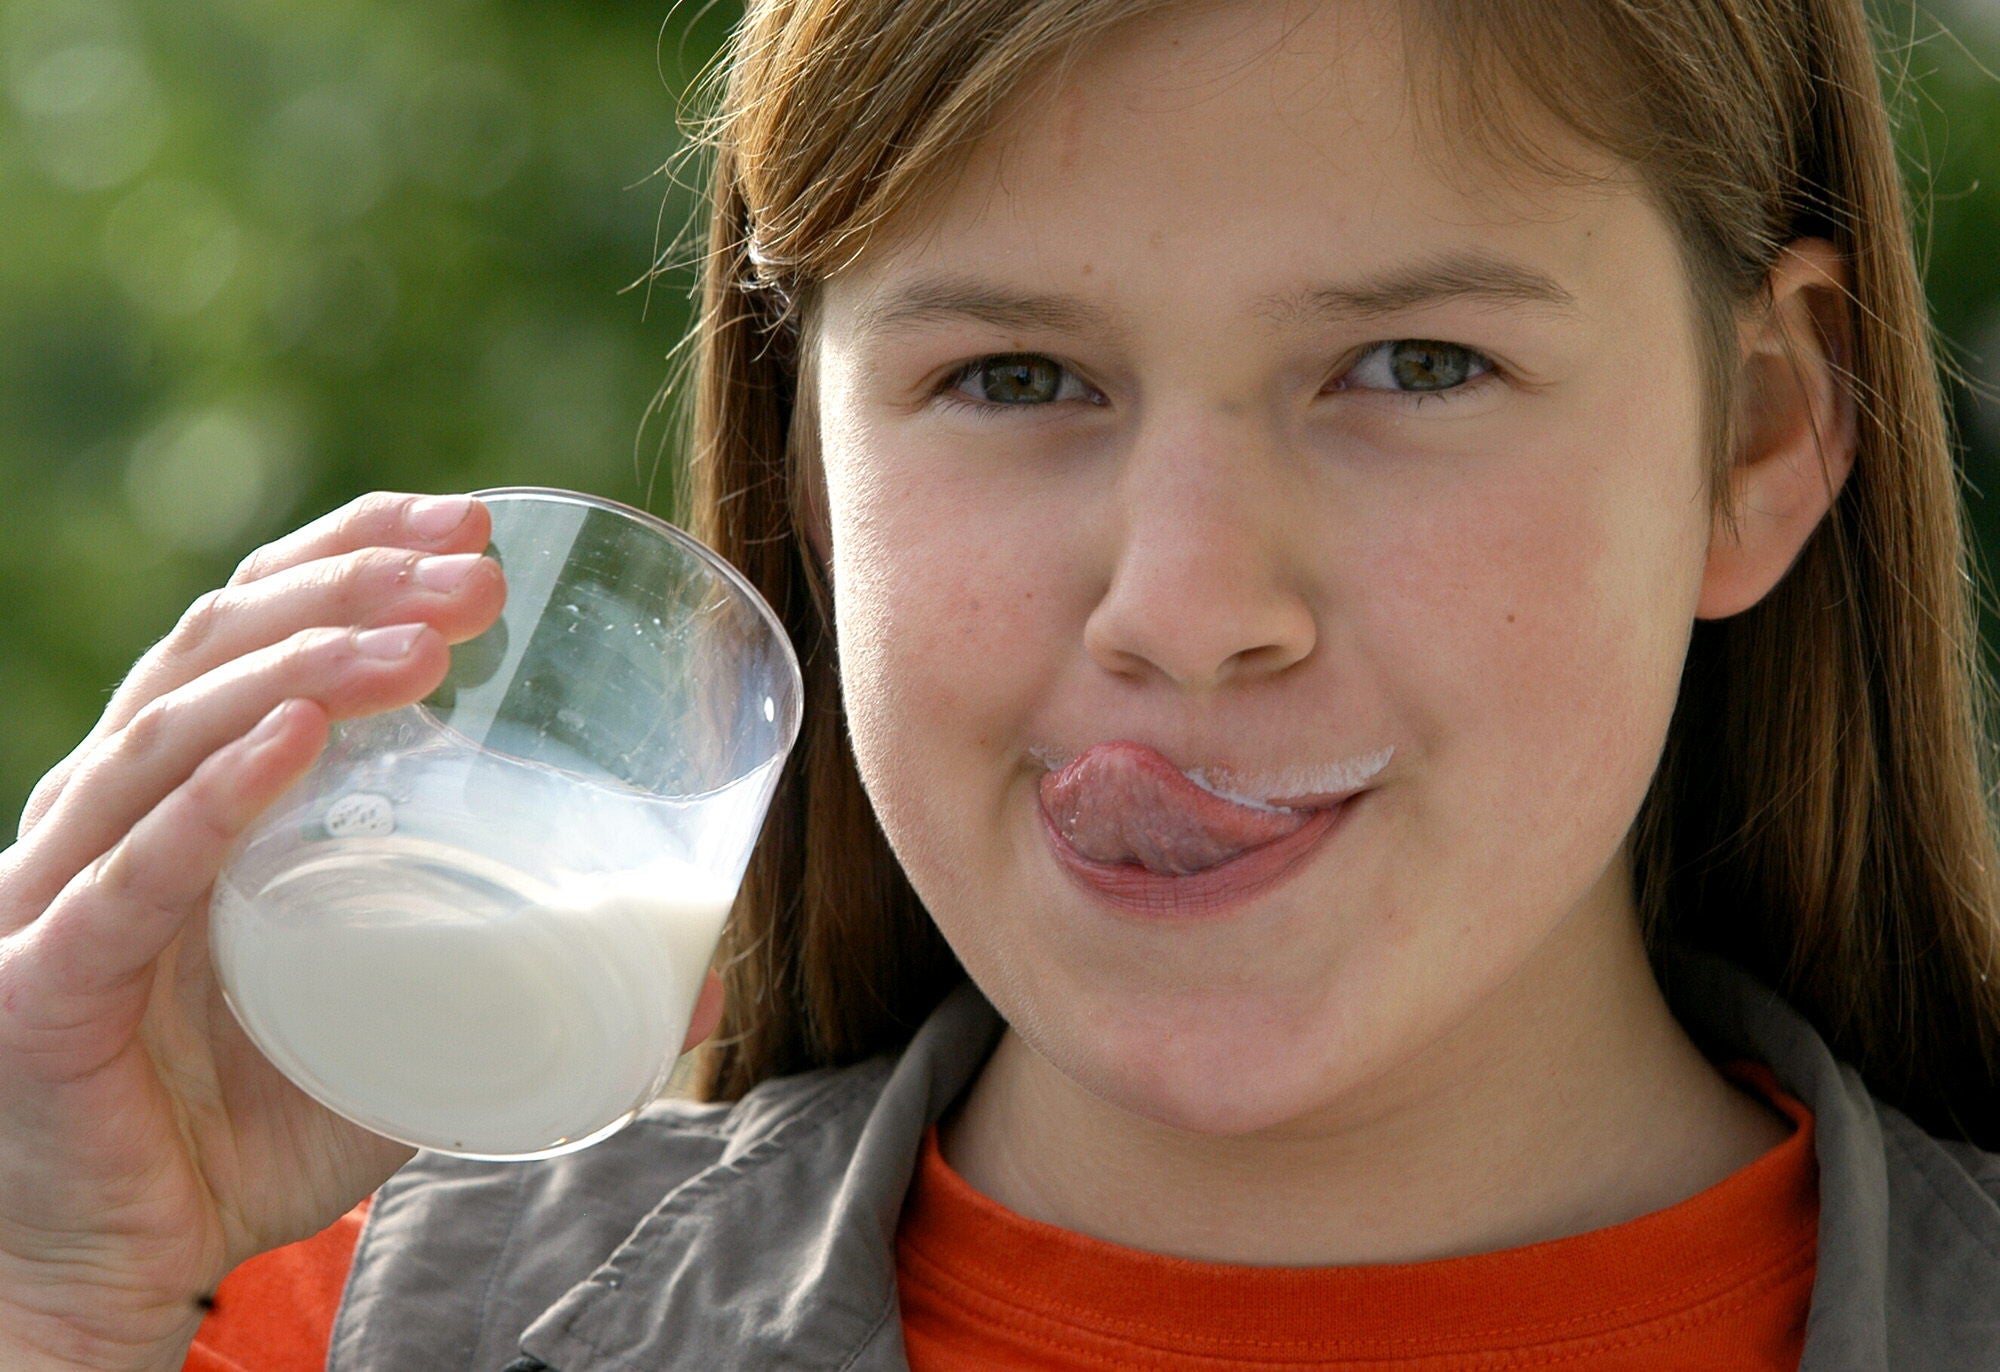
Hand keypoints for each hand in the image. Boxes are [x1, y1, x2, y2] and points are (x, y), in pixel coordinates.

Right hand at [0, 493, 503, 1369]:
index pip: (254, 625)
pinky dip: (212, 800)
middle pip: (222, 648)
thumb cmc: (242, 1130)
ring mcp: (63, 890)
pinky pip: (129, 877)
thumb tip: (703, 982)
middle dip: (354, 587)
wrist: (113, 1265)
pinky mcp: (43, 986)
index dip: (350, 550)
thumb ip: (526, 990)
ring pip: (174, 732)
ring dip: (307, 669)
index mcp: (188, 793)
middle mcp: (114, 814)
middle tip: (478, 575)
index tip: (469, 518)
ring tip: (426, 641)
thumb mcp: (406, 1033)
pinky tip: (292, 743)